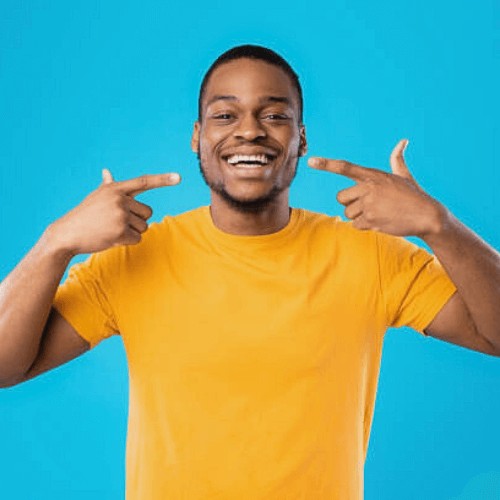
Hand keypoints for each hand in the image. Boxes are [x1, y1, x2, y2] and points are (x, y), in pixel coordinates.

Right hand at [48, 169, 180, 255]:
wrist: (67, 234)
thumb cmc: (85, 215)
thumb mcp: (96, 197)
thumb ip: (108, 186)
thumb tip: (107, 171)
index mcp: (115, 189)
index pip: (144, 181)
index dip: (162, 179)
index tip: (179, 177)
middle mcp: (120, 199)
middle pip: (148, 212)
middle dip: (137, 221)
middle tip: (115, 223)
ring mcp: (120, 214)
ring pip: (144, 226)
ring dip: (131, 232)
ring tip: (111, 230)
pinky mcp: (120, 230)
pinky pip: (138, 238)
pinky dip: (127, 241)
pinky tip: (111, 238)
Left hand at [307, 139, 445, 237]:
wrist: (427, 215)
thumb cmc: (414, 195)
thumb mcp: (404, 175)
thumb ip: (397, 159)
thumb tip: (403, 141)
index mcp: (373, 175)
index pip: (345, 167)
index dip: (326, 164)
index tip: (311, 161)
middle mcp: (369, 187)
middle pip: (340, 197)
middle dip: (350, 203)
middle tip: (368, 205)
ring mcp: (369, 204)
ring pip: (348, 213)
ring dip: (359, 216)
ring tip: (378, 213)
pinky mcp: (371, 219)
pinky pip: (355, 225)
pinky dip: (365, 226)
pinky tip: (380, 221)